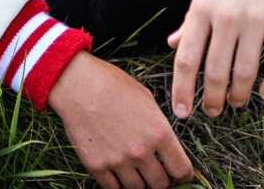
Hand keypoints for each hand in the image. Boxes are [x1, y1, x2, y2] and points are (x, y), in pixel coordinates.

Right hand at [47, 51, 194, 188]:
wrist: (79, 84)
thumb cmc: (113, 85)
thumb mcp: (146, 98)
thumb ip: (158, 125)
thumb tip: (167, 146)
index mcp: (159, 132)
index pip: (181, 169)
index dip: (184, 174)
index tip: (181, 173)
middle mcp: (141, 151)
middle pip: (160, 185)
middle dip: (161, 179)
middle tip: (156, 170)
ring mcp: (118, 161)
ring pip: (137, 188)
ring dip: (139, 180)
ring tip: (134, 166)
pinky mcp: (97, 166)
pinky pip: (113, 188)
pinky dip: (117, 182)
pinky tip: (117, 168)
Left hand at [168, 0, 263, 118]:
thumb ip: (191, 19)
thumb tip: (173, 45)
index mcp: (202, 6)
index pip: (186, 59)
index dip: (182, 91)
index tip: (182, 112)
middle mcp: (226, 16)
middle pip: (215, 73)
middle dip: (212, 100)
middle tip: (213, 111)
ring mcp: (256, 19)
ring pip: (244, 73)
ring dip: (239, 95)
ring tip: (236, 101)